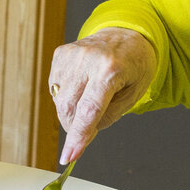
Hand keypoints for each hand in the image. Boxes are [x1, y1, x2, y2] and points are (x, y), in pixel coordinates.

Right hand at [48, 28, 157, 163]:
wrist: (126, 33)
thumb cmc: (134, 64)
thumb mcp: (133, 94)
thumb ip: (108, 115)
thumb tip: (83, 134)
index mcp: (111, 69)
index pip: (89, 110)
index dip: (78, 136)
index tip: (69, 157)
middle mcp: (87, 59)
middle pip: (69, 107)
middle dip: (73, 127)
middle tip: (85, 132)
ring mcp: (71, 55)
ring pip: (59, 100)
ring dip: (70, 113)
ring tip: (89, 102)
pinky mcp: (60, 54)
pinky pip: (55, 88)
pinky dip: (65, 97)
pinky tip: (81, 89)